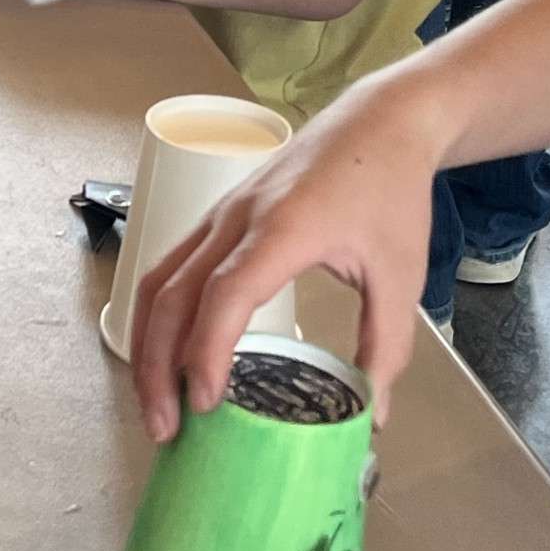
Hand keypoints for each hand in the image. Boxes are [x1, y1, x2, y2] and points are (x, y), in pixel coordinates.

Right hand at [130, 78, 443, 443]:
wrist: (377, 122)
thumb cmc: (390, 192)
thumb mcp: (401, 274)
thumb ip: (386, 346)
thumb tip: (371, 414)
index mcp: (283, 228)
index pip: (226, 293)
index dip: (208, 349)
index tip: (206, 403)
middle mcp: (236, 218)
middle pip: (172, 292)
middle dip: (159, 364)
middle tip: (167, 429)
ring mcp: (219, 213)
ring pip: (159, 279)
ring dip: (148, 343)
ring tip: (157, 403)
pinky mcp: (217, 216)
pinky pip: (170, 265)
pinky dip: (159, 315)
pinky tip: (166, 353)